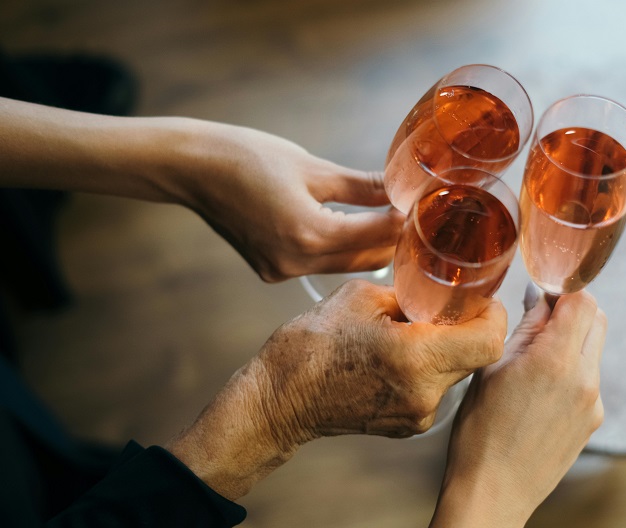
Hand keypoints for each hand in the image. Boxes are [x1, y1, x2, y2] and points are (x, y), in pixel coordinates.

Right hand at [0, 98, 403, 282]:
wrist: (191, 169)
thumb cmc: (246, 157)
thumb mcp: (312, 167)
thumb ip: (361, 186)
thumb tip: (401, 193)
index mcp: (308, 235)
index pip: (377, 236)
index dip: (407, 225)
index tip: (431, 214)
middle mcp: (296, 263)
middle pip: (365, 259)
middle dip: (394, 240)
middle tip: (420, 219)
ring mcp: (281, 271)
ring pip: (344, 264)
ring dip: (370, 245)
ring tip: (396, 221)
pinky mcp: (272, 269)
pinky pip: (320, 263)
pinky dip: (341, 248)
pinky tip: (355, 228)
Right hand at [166, 280, 506, 499]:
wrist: (279, 399)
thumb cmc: (311, 344)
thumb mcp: (362, 297)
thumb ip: (411, 295)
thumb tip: (437, 294)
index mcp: (417, 357)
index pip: (489, 340)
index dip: (492, 314)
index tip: (478, 299)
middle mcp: (425, 393)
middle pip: (477, 356)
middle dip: (467, 327)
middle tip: (445, 306)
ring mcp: (418, 416)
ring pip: (457, 372)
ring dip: (446, 348)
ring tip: (412, 330)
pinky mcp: (409, 426)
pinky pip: (436, 389)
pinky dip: (428, 367)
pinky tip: (398, 354)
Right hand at [428, 286, 605, 527]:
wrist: (493, 490)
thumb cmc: (480, 429)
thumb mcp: (492, 368)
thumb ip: (525, 327)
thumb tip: (539, 296)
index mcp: (555, 360)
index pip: (582, 299)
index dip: (562, 288)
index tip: (542, 292)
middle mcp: (585, 379)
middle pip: (597, 319)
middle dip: (572, 310)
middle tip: (540, 317)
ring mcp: (594, 402)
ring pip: (594, 347)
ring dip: (572, 339)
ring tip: (534, 357)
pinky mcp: (594, 420)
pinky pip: (590, 378)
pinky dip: (572, 368)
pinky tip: (540, 388)